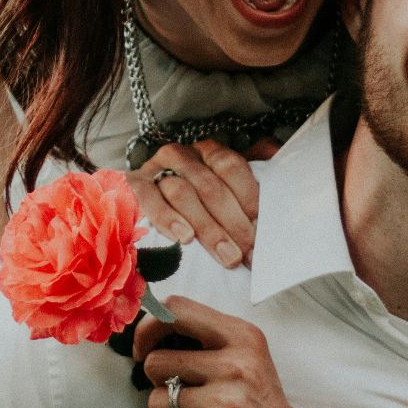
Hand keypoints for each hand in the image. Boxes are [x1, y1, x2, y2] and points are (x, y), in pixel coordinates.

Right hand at [125, 140, 260, 268]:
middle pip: (210, 186)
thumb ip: (244, 195)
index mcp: (208, 153)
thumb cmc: (190, 206)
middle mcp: (182, 156)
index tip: (261, 230)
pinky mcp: (133, 185)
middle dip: (232, 224)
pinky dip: (168, 218)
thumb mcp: (219, 195)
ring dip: (207, 228)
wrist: (138, 204)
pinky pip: (150, 199)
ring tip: (225, 255)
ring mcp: (155, 168)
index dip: (248, 198)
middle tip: (247, 253)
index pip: (232, 167)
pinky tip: (184, 237)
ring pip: (183, 193)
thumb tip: (274, 200)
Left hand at [136, 296, 324, 407]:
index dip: (147, 329)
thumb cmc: (259, 407)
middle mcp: (235, 363)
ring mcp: (226, 399)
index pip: (175, 310)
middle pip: (155, 361)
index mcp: (242, 336)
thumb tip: (147, 333)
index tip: (145, 349)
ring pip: (157, 400)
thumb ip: (206, 341)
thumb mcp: (246, 358)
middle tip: (188, 397)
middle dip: (161, 384)